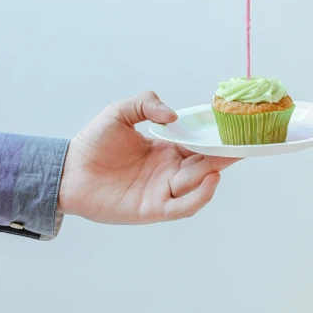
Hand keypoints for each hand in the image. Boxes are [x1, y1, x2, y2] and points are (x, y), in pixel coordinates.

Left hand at [58, 91, 238, 223]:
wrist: (67, 170)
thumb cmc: (94, 142)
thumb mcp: (120, 111)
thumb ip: (146, 103)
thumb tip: (173, 115)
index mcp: (166, 149)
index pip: (199, 144)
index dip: (216, 138)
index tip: (235, 127)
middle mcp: (169, 171)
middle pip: (204, 164)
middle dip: (225, 155)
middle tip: (245, 144)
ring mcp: (162, 191)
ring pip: (197, 185)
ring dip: (214, 173)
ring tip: (228, 158)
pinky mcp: (152, 209)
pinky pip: (181, 207)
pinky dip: (199, 196)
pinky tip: (210, 179)